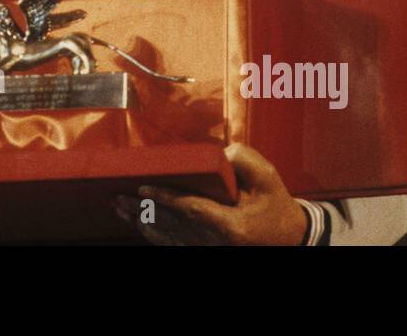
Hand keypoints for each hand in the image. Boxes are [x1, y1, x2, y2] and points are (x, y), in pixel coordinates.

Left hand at [113, 143, 307, 245]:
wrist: (289, 239)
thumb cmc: (275, 206)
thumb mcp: (268, 178)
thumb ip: (243, 161)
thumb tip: (217, 153)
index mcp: (232, 227)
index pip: (192, 210)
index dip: (166, 199)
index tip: (143, 187)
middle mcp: (216, 244)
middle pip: (172, 227)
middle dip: (142, 211)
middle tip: (118, 198)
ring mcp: (209, 252)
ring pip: (168, 239)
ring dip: (142, 223)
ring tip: (120, 208)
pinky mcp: (204, 253)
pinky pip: (173, 245)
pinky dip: (154, 234)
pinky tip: (139, 222)